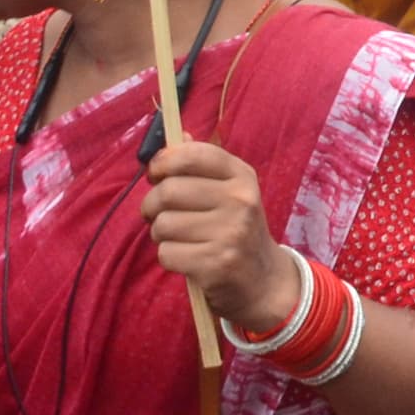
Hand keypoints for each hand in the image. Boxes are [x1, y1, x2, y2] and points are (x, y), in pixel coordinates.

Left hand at [141, 137, 304, 331]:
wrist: (263, 280)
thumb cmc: (235, 228)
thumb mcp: (230, 191)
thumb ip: (202, 163)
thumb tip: (176, 134)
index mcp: (242, 176)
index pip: (192, 155)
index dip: (163, 162)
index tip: (156, 174)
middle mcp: (240, 201)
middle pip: (168, 191)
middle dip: (151, 206)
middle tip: (157, 214)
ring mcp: (230, 233)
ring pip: (163, 225)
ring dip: (160, 235)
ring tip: (178, 238)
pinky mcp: (216, 264)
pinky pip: (167, 254)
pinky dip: (169, 258)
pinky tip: (187, 258)